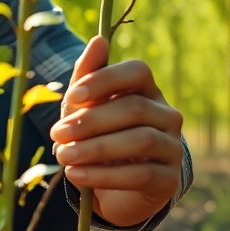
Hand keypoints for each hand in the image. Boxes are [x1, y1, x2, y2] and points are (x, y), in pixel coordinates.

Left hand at [50, 35, 183, 227]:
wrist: (113, 189)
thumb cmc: (97, 138)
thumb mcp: (84, 108)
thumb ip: (87, 77)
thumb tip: (98, 40)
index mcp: (147, 91)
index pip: (138, 71)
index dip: (106, 80)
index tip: (74, 96)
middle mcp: (167, 115)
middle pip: (135, 108)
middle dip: (90, 120)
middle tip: (57, 133)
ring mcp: (172, 147)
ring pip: (140, 140)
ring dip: (95, 148)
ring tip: (63, 156)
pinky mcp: (169, 179)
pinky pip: (141, 174)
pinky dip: (104, 175)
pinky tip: (76, 175)